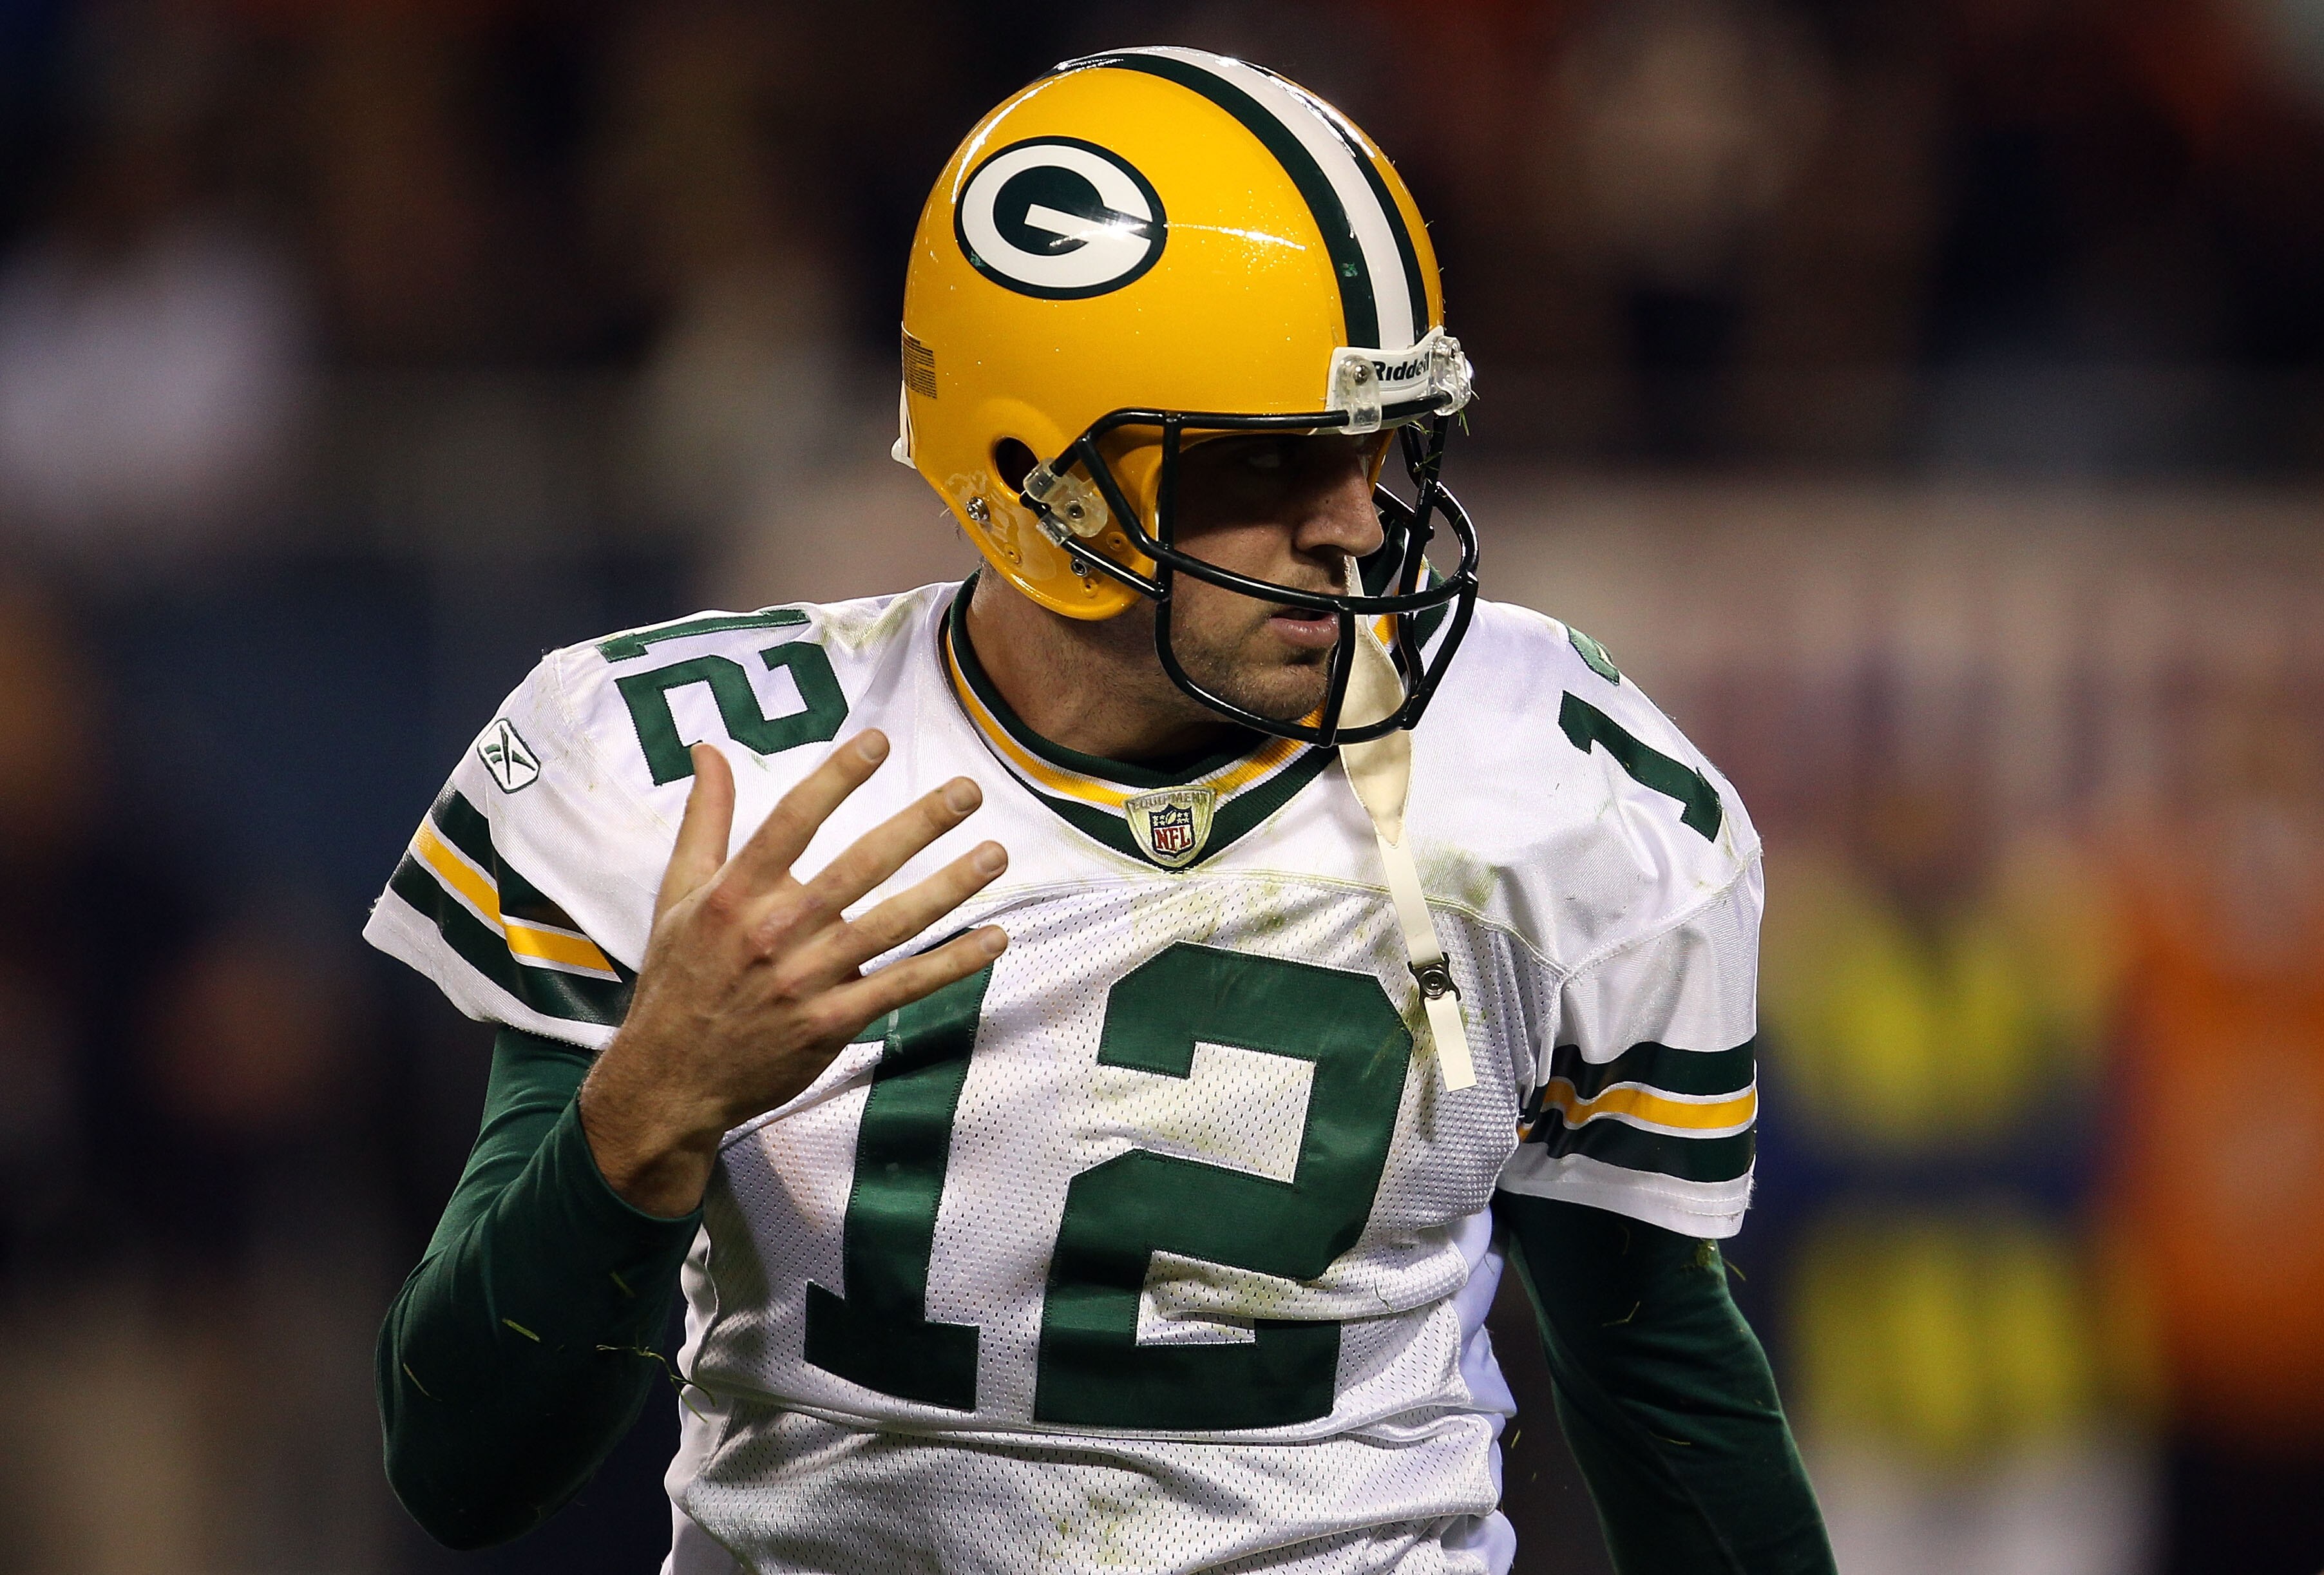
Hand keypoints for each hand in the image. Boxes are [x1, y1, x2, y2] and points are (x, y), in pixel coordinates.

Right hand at [577, 731, 1006, 1215]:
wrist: (671, 1079)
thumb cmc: (678, 977)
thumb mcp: (677, 893)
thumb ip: (704, 819)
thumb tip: (708, 749)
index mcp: (735, 893)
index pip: (792, 820)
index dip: (836, 779)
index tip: (878, 741)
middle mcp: (774, 932)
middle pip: (858, 866)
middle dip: (918, 825)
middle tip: (968, 791)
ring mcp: (807, 980)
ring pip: (892, 924)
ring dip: (949, 887)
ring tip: (995, 854)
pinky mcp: (832, 1023)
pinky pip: (903, 986)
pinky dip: (952, 964)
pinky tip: (994, 940)